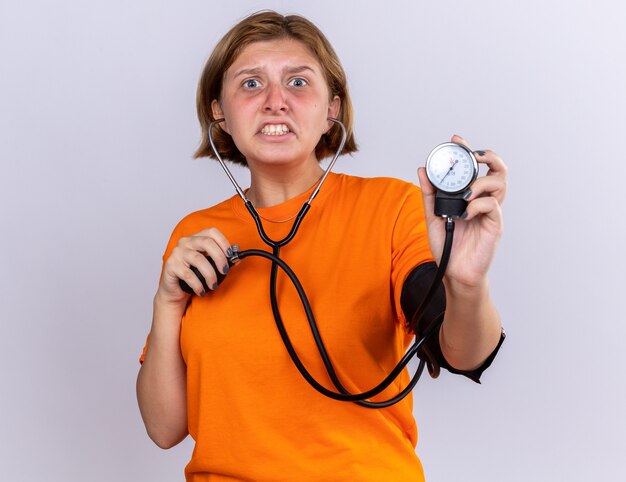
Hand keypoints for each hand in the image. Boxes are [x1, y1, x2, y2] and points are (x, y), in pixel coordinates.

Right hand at [156, 227, 232, 304]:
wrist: (176, 289)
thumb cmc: (194, 275)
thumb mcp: (211, 266)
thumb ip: (223, 261)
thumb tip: (238, 259)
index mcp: (196, 238)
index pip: (212, 232)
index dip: (223, 242)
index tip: (230, 255)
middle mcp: (185, 242)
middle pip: (206, 243)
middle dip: (219, 258)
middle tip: (225, 271)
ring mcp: (177, 253)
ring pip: (198, 259)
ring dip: (210, 274)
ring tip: (213, 285)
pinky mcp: (170, 265)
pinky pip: (188, 274)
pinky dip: (198, 284)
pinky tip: (201, 291)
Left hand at [417, 135, 506, 288]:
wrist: (454, 272)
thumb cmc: (447, 246)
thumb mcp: (432, 216)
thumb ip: (429, 194)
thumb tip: (422, 170)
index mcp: (471, 196)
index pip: (477, 167)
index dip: (469, 150)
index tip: (456, 139)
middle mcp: (484, 201)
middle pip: (498, 170)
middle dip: (489, 157)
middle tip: (475, 155)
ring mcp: (491, 212)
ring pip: (500, 184)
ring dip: (482, 182)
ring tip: (466, 194)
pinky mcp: (495, 225)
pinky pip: (493, 205)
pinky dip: (478, 204)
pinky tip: (466, 212)